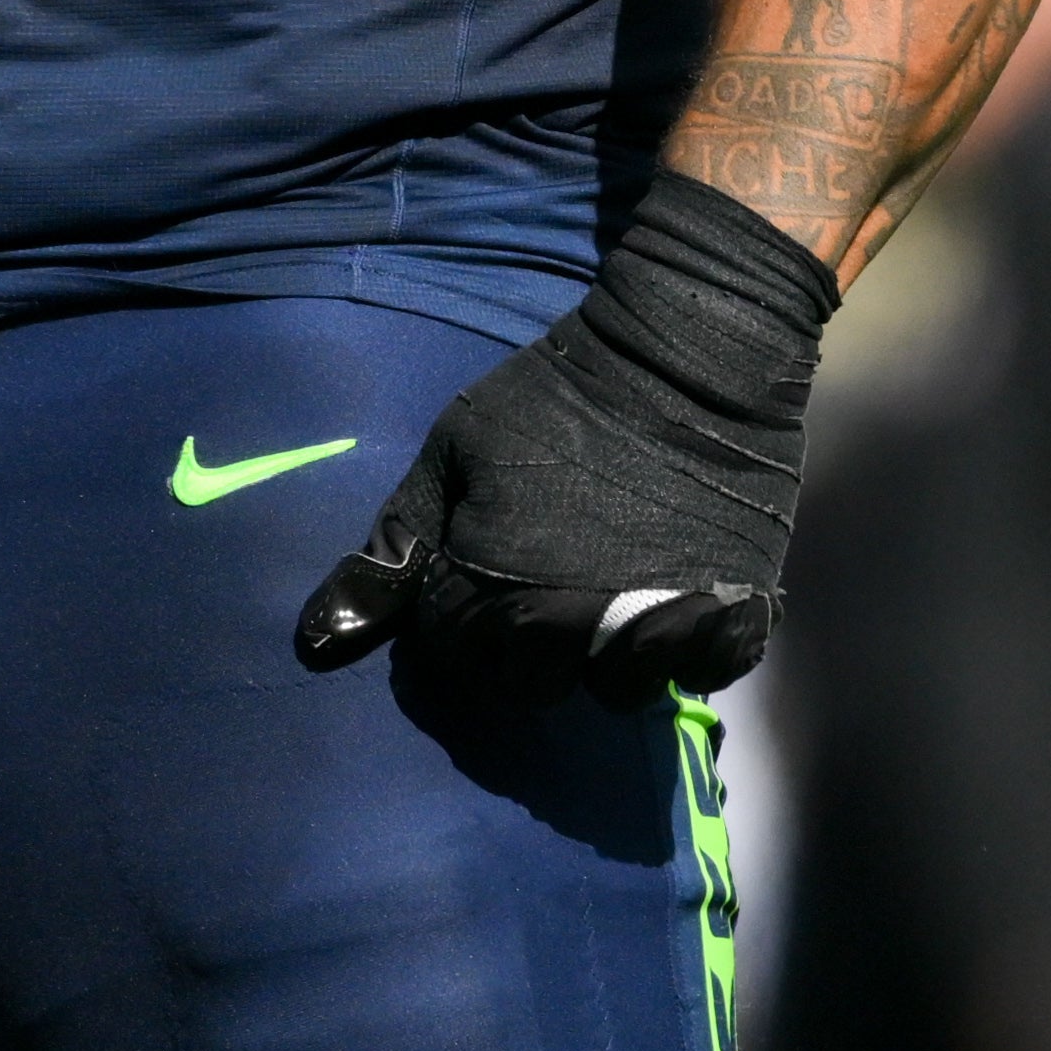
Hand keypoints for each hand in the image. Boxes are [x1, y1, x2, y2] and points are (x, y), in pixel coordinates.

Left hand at [295, 171, 836, 701]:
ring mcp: (660, 623)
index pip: (459, 658)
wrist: (688, 356)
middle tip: (548, 586)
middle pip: (534, 691)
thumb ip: (391, 556)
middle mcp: (576, 623)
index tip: (485, 569)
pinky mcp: (735, 614)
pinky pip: (702, 675)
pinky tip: (674, 592)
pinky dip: (687, 647)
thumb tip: (315, 645)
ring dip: (608, 656)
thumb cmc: (554, 399)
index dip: (464, 617)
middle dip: (528, 651)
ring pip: (619, 694)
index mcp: (497, 589)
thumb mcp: (449, 459)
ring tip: (612, 591)